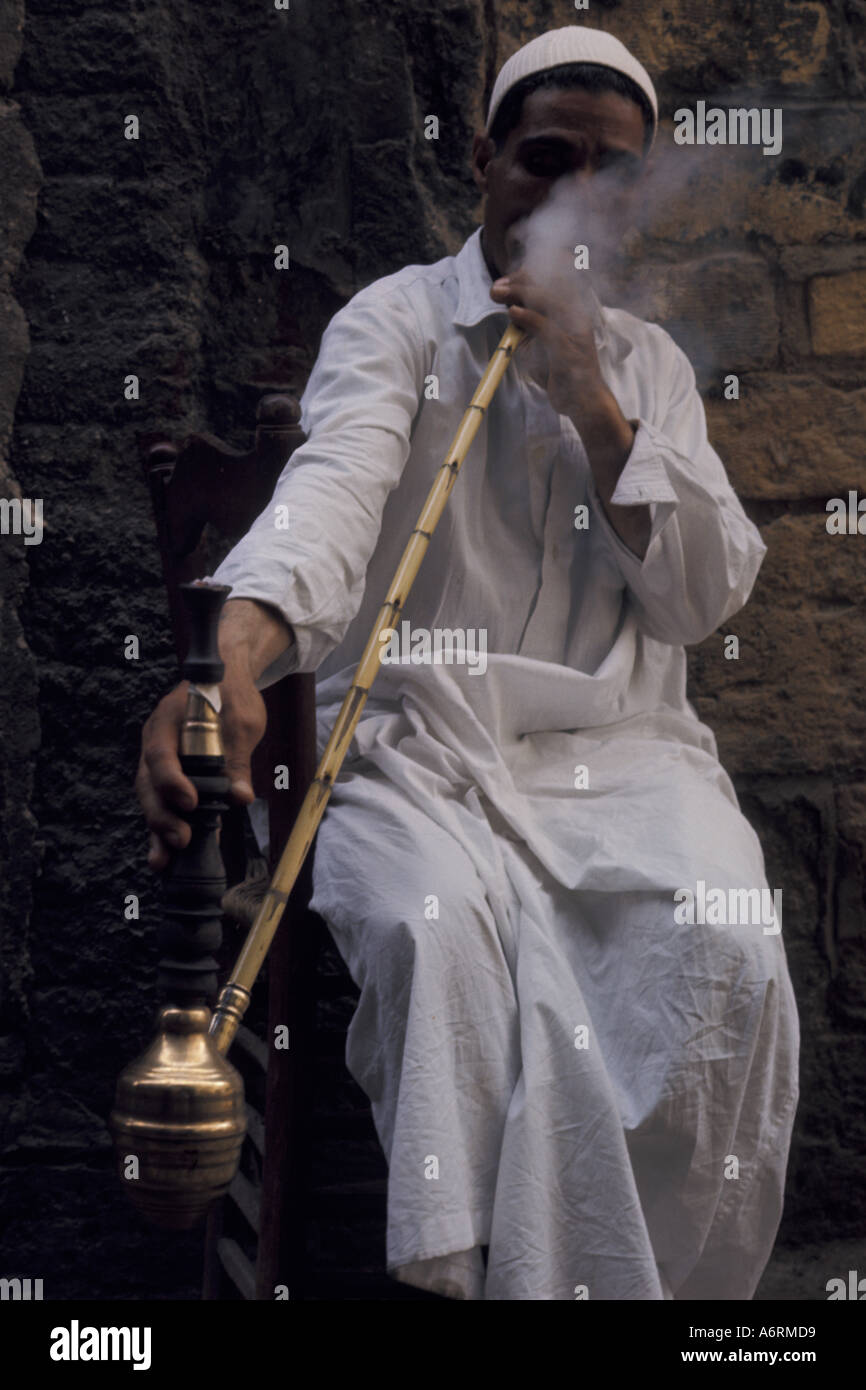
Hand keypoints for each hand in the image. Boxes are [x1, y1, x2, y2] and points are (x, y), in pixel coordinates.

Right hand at [136, 672, 266, 870]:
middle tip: (181, 840)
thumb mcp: (243, 722)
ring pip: (151, 799)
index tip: (190, 802)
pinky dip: (167, 829)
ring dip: (158, 830)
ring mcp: (158, 762)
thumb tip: (240, 797)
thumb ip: (237, 758)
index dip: (172, 781)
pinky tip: (170, 857)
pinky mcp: (170, 778)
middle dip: (161, 816)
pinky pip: (164, 805)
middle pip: (148, 783)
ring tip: (164, 862)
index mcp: (169, 721)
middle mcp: (156, 743)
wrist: (226, 681)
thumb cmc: (233, 696)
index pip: (161, 754)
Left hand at [490, 259, 648, 557]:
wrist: (588, 406)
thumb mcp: (546, 352)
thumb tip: (513, 316)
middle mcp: (577, 318)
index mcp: (573, 315)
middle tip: (496, 288)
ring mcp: (575, 331)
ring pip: (546, 300)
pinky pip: (546, 327)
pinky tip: (513, 314)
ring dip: (520, 293)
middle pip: (548, 284)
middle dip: (519, 280)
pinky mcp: (570, 348)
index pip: (552, 283)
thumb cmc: (566, 381)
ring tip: (498, 294)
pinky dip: (528, 318)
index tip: (504, 284)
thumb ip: (533, 333)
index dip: (527, 278)